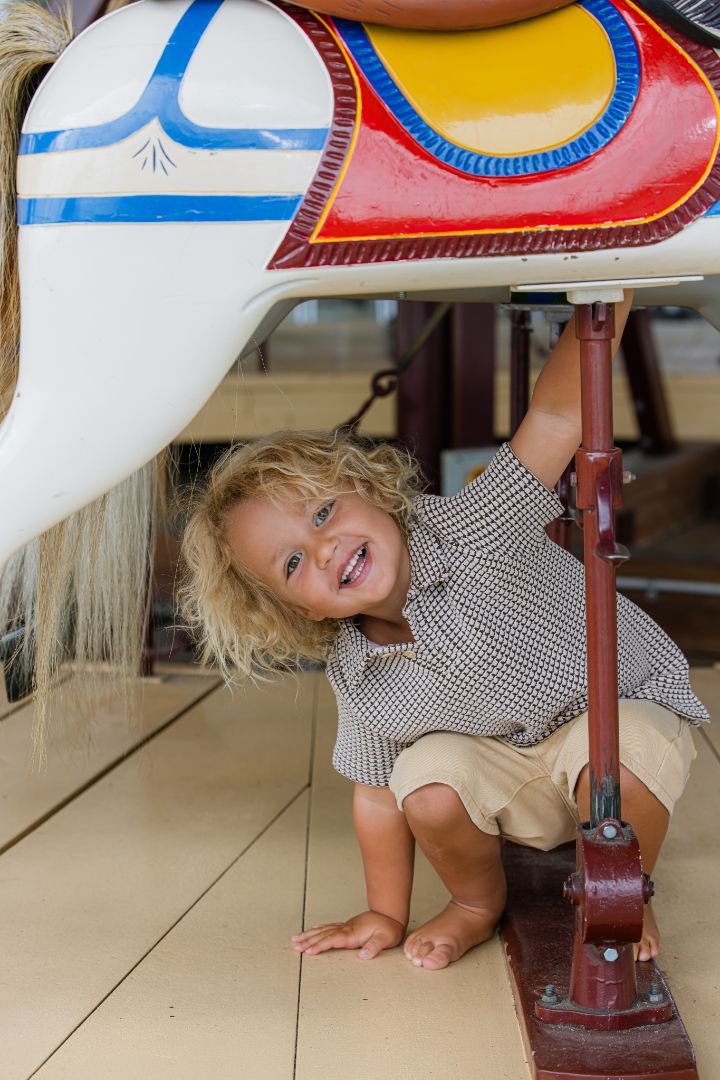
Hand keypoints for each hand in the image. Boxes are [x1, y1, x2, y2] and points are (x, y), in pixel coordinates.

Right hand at [290, 910, 404, 958]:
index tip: (308, 951)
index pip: (333, 940)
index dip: (320, 945)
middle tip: (294, 946)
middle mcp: (346, 928)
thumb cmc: (389, 928)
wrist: (390, 914)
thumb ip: (374, 947)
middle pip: (323, 934)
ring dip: (309, 934)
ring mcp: (345, 926)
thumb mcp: (386, 939)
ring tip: (296, 939)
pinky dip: (319, 928)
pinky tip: (313, 929)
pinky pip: (329, 926)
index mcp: (353, 934)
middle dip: (308, 940)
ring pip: (323, 930)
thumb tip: (362, 955)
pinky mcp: (347, 925)